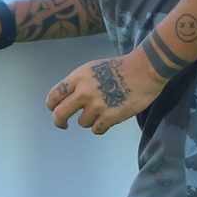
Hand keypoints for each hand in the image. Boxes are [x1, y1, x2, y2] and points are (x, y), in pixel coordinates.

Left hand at [47, 50, 161, 135]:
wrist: (144, 70)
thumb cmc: (121, 67)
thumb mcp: (94, 68)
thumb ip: (80, 82)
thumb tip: (69, 99)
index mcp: (78, 77)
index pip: (54, 95)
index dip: (52, 105)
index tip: (55, 109)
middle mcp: (83, 91)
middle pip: (60, 113)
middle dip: (59, 122)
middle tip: (63, 125)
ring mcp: (96, 105)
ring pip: (82, 123)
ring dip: (90, 120)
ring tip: (103, 110)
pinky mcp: (110, 116)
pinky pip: (97, 129)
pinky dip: (101, 126)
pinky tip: (110, 117)